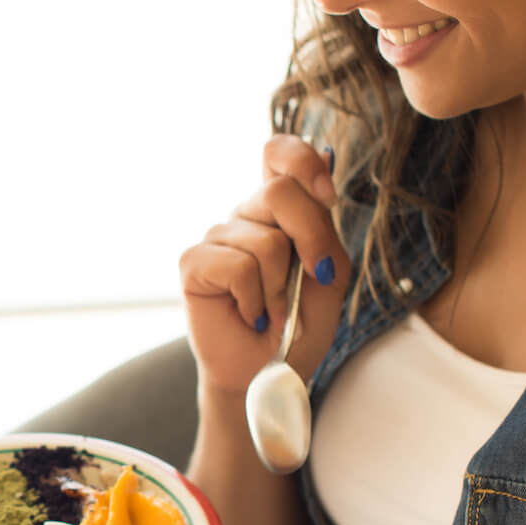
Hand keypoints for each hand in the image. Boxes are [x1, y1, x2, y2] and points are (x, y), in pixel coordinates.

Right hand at [179, 136, 349, 392]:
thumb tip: (324, 179)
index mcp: (281, 210)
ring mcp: (218, 237)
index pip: (280, 153)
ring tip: (273, 310)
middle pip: (280, 191)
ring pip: (264, 240)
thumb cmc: (300, 324)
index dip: (303, 162)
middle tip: (312, 280)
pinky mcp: (195, 263)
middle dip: (309, 240)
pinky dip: (255, 299)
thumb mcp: (330, 273)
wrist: (270, 371)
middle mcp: (247, 216)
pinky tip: (250, 314)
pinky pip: (236, 266)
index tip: (327, 195)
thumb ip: (325, 228)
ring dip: (280, 288)